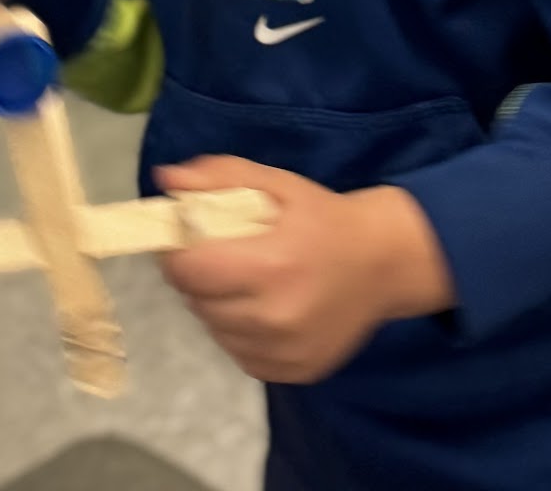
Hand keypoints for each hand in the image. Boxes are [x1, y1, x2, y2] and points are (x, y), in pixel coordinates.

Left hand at [157, 156, 454, 385]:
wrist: (384, 264)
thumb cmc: (324, 218)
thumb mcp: (276, 183)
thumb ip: (220, 177)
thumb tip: (167, 179)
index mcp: (270, 265)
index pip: (188, 270)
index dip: (175, 250)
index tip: (183, 235)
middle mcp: (275, 318)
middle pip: (196, 301)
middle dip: (195, 274)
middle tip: (216, 253)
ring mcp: (285, 352)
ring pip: (214, 329)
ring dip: (214, 304)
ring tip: (241, 278)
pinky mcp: (294, 373)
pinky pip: (239, 352)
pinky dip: (237, 330)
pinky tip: (259, 306)